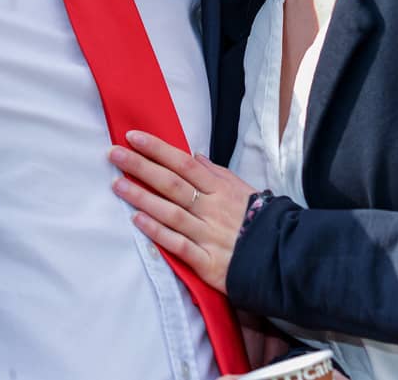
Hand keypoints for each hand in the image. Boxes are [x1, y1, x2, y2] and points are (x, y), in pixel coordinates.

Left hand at [109, 129, 254, 292]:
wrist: (283, 258)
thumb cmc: (258, 220)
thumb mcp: (242, 189)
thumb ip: (216, 173)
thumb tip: (194, 156)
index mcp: (220, 189)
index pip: (183, 164)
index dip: (158, 149)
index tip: (132, 136)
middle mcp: (211, 209)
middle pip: (171, 184)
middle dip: (141, 167)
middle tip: (114, 154)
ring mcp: (208, 235)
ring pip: (171, 213)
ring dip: (142, 198)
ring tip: (117, 185)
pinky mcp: (208, 262)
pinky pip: (179, 245)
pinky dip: (158, 233)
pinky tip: (138, 222)